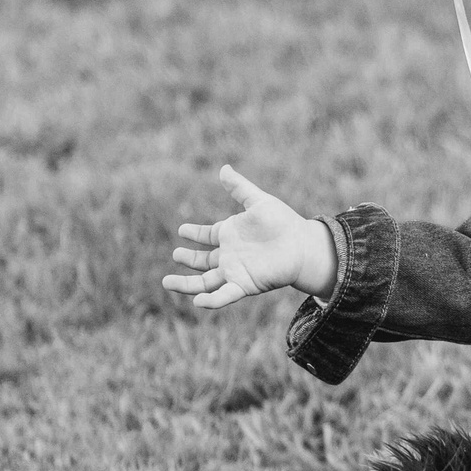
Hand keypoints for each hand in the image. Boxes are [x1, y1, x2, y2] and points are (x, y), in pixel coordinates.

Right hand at [163, 166, 337, 310]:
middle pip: (202, 262)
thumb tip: (223, 168)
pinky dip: (211, 300)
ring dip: (187, 285)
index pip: (207, 236)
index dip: (194, 234)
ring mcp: (235, 272)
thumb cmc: (283, 222)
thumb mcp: (258, 202)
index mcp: (231, 235)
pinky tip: (198, 302)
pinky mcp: (244, 285)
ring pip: (205, 282)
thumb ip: (239, 188)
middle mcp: (230, 255)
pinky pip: (224, 295)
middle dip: (187, 259)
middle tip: (174, 254)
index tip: (181, 230)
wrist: (303, 245)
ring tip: (166, 283)